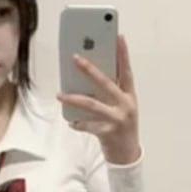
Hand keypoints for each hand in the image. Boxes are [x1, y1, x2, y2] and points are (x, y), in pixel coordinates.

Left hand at [56, 33, 140, 164]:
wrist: (127, 155)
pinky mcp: (108, 132)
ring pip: (92, 104)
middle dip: (90, 69)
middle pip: (106, 83)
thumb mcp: (121, 107)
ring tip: (61, 94)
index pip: (127, 71)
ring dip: (74, 98)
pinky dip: (78, 123)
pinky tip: (70, 121)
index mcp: (129, 96)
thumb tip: (88, 77)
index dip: (123, 54)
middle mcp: (125, 105)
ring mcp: (118, 119)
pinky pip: (88, 125)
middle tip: (75, 57)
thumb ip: (110, 93)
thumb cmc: (121, 127)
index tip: (118, 36)